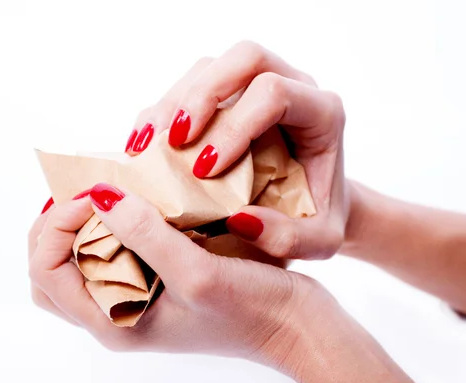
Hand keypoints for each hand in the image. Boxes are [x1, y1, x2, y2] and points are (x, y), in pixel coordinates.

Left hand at [29, 184, 320, 360]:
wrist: (296, 325)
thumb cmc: (253, 312)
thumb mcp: (198, 274)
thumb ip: (146, 235)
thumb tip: (99, 195)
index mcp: (115, 321)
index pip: (45, 273)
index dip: (55, 226)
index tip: (91, 193)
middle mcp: (117, 312)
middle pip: (52, 268)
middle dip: (57, 225)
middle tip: (87, 190)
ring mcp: (137, 296)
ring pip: (81, 258)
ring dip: (84, 222)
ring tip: (108, 189)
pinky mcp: (157, 280)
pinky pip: (117, 249)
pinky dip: (116, 222)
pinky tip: (140, 198)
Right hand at [126, 41, 346, 260]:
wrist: (317, 201)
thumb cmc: (319, 217)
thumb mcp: (319, 241)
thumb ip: (289, 237)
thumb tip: (239, 219)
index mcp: (322, 112)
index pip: (274, 94)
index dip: (234, 127)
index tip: (205, 171)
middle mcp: (293, 85)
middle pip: (244, 58)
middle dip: (201, 94)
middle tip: (175, 140)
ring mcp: (259, 84)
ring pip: (211, 65)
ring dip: (174, 101)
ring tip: (149, 146)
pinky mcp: (230, 95)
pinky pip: (191, 84)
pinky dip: (162, 110)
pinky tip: (143, 145)